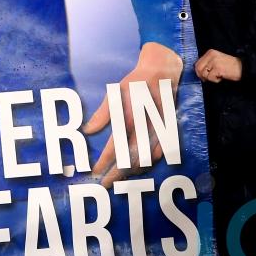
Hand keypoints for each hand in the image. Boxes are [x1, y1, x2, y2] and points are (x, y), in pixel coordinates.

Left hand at [83, 42, 182, 186]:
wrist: (161, 71)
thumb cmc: (134, 83)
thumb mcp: (114, 94)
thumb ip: (102, 115)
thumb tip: (87, 131)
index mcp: (129, 117)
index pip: (114, 147)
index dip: (104, 162)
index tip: (95, 172)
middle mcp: (144, 127)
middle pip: (130, 158)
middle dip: (117, 174)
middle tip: (106, 184)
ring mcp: (158, 130)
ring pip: (146, 159)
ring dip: (132, 172)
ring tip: (120, 179)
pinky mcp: (168, 130)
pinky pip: (160, 153)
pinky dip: (149, 163)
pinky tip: (140, 169)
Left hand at [194, 49, 242, 82]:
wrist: (242, 67)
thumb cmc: (230, 66)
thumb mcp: (217, 60)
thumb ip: (207, 63)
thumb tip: (198, 71)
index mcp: (210, 52)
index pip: (197, 63)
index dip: (199, 72)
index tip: (204, 76)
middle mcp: (211, 55)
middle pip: (198, 68)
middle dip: (202, 76)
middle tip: (209, 79)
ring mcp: (214, 61)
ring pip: (204, 74)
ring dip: (210, 78)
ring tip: (218, 75)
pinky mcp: (217, 68)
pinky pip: (210, 78)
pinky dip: (216, 80)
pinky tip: (222, 77)